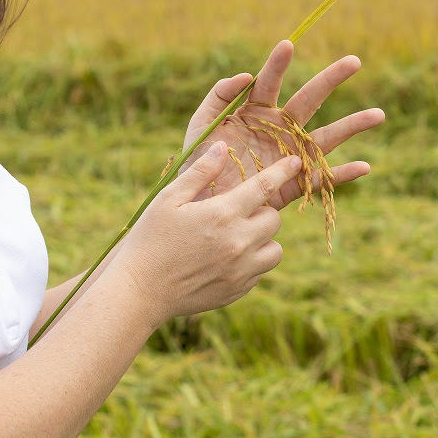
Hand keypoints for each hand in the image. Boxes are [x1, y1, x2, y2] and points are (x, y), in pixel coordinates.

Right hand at [118, 146, 301, 322]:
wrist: (140, 291)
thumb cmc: (150, 239)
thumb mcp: (169, 199)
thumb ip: (200, 171)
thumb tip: (222, 147)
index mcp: (222, 214)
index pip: (265, 186)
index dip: (284, 172)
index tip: (297, 163)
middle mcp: (238, 242)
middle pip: (274, 219)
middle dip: (260, 211)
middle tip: (234, 213)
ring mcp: (241, 270)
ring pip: (275, 249)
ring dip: (262, 239)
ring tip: (236, 237)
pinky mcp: (238, 290)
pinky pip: (260, 271)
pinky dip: (251, 262)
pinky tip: (225, 258)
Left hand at [180, 40, 384, 208]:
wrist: (200, 204)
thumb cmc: (199, 163)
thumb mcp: (202, 126)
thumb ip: (218, 96)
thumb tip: (246, 74)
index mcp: (254, 112)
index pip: (268, 83)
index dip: (277, 64)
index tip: (287, 44)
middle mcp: (277, 130)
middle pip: (308, 101)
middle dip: (330, 80)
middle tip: (354, 61)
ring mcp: (288, 156)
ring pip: (325, 138)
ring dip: (352, 126)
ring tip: (378, 114)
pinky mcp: (292, 184)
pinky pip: (321, 179)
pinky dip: (342, 174)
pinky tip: (364, 167)